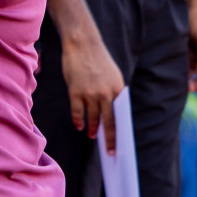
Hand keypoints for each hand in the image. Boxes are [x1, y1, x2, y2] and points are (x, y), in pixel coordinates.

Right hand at [60, 35, 124, 153]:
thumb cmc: (97, 60)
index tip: (120, 146)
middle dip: (110, 139)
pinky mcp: (75, 91)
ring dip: (92, 128)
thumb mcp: (112, 76)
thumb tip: (110, 114)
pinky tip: (79, 125)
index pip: (120, 117)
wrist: (82, 44)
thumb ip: (113, 93)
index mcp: (118, 90)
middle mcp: (105, 94)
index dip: (120, 133)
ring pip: (92, 118)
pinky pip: (76, 111)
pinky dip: (78, 120)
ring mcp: (90, 93)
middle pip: (109, 122)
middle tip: (110, 152)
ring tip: (91, 135)